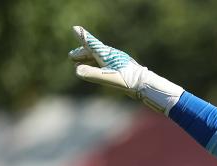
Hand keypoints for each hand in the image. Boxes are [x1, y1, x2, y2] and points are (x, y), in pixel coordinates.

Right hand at [68, 26, 182, 113]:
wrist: (144, 85)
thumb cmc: (127, 81)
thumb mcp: (108, 78)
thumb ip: (92, 74)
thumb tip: (77, 70)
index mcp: (107, 55)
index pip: (92, 44)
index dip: (83, 38)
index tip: (75, 29)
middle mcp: (111, 55)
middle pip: (93, 51)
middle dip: (82, 53)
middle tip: (72, 56)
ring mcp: (116, 61)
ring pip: (99, 58)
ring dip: (88, 60)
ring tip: (78, 64)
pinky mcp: (121, 68)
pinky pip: (104, 64)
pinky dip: (96, 65)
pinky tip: (95, 70)